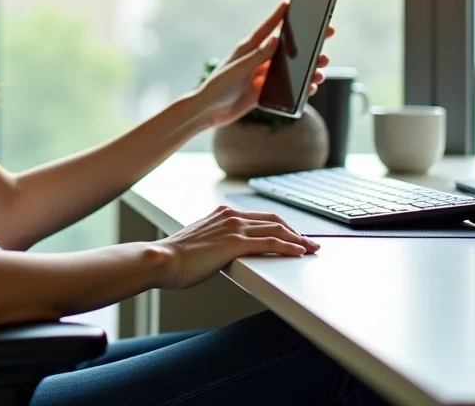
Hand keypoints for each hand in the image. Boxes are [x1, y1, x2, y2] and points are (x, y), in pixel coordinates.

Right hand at [151, 205, 320, 289]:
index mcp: (222, 213)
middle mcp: (230, 215)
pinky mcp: (235, 243)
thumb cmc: (176, 257)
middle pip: (273, 220)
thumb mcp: (199, 242)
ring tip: (311, 249)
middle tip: (310, 242)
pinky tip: (298, 252)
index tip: (293, 235)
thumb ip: (215, 240)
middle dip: (295, 231)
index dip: (281, 226)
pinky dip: (288, 247)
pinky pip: (270, 243)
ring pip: (276, 230)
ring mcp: (233, 228)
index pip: (260, 217)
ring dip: (298, 240)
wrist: (163, 260)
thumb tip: (223, 251)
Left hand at [194, 2, 333, 128]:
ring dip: (308, 69)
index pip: (267, 29)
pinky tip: (312, 89)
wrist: (208, 112)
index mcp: (248, 49)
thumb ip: (257, 56)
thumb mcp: (238, 70)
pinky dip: (300, 89)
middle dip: (307, 43)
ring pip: (291, 69)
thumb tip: (275, 39)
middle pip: (286, 48)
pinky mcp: (264, 92)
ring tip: (321, 68)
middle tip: (328, 33)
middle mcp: (257, 60)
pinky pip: (287, 89)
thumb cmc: (218, 87)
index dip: (279, 15)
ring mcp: (262, 76)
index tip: (290, 2)